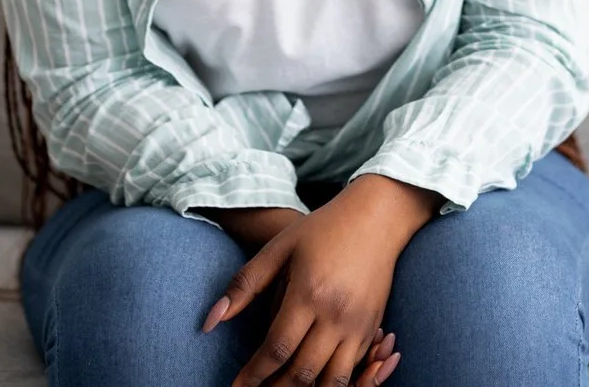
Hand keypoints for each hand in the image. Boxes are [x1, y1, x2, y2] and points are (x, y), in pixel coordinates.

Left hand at [207, 174, 440, 386]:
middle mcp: (336, 315)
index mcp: (309, 294)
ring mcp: (359, 325)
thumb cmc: (323, 229)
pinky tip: (313, 381)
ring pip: (332, 381)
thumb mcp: (279, 248)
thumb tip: (210, 321)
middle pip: (302, 372)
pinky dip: (332, 382)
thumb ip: (244, 286)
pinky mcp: (373, 328)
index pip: (276, 349)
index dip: (253, 375)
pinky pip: (352, 370)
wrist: (378, 217)